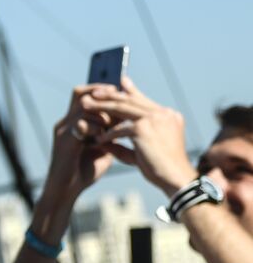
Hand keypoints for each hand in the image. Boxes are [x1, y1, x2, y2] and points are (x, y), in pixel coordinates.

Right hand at [41, 84, 121, 203]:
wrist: (66, 190)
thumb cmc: (84, 171)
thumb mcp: (102, 147)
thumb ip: (110, 133)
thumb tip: (127, 122)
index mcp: (74, 122)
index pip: (86, 95)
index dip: (102, 90)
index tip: (122, 91)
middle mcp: (66, 122)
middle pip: (80, 93)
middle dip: (101, 94)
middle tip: (118, 100)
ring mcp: (63, 130)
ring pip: (83, 107)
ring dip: (102, 114)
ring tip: (111, 126)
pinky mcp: (63, 140)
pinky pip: (81, 124)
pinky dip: (96, 127)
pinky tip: (102, 138)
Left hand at [83, 77, 197, 194]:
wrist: (176, 179)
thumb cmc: (162, 168)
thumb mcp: (144, 149)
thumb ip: (126, 141)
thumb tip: (103, 139)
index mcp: (169, 115)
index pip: (144, 101)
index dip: (130, 92)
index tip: (119, 83)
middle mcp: (164, 113)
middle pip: (131, 100)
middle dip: (110, 95)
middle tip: (94, 92)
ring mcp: (155, 119)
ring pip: (123, 108)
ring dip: (102, 106)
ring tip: (85, 105)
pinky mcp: (144, 129)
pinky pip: (119, 128)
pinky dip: (107, 134)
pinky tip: (98, 139)